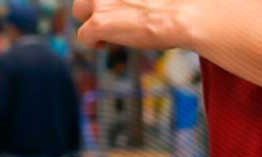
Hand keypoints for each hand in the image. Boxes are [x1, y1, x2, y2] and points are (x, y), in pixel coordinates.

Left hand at [73, 0, 202, 49]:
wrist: (182, 15)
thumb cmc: (180, 4)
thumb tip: (141, 6)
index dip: (111, 0)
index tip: (122, 10)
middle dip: (94, 6)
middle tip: (110, 20)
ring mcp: (101, 2)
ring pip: (78, 10)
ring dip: (91, 21)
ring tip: (106, 34)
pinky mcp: (98, 23)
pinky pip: (83, 35)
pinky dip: (93, 42)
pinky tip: (104, 46)